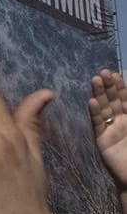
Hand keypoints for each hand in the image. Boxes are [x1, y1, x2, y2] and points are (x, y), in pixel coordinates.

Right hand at [91, 71, 126, 195]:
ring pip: (104, 109)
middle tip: (104, 72)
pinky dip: (95, 113)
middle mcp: (121, 122)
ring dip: (100, 94)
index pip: (126, 99)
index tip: (116, 73)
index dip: (121, 87)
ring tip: (96, 80)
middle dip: (109, 86)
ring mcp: (111, 131)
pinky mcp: (102, 141)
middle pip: (113, 101)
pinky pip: (98, 124)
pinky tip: (91, 102)